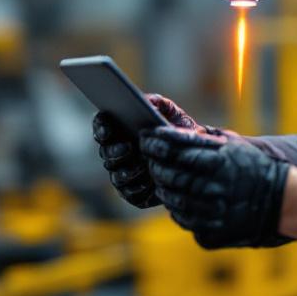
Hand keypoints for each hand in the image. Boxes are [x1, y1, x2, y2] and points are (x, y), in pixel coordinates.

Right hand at [92, 94, 225, 208]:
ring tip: (142, 166)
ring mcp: (123, 173)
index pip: (102, 126)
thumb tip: (146, 102)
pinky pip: (130, 194)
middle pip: (106, 153)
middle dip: (114, 151)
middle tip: (128, 148)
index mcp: (120, 129)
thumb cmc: (178, 131)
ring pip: (116, 175)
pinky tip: (150, 184)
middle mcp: (117, 152)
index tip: (109, 129)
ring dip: (126, 171)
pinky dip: (138, 189)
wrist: (194, 156)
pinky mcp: (134, 193)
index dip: (101, 127)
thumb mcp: (172, 113)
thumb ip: (159, 103)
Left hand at [140, 126, 291, 248]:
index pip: (176, 150)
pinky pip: (185, 221)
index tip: (147, 138)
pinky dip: (178, 210)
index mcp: (219, 163)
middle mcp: (214, 188)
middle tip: (150, 159)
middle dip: (155, 165)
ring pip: (173, 200)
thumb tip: (177, 133)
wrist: (282, 202)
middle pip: (170, 175)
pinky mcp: (213, 233)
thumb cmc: (257, 169)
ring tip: (161, 179)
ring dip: (163, 188)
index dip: (157, 142)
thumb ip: (208, 140)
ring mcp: (213, 214)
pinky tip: (178, 201)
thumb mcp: (237, 147)